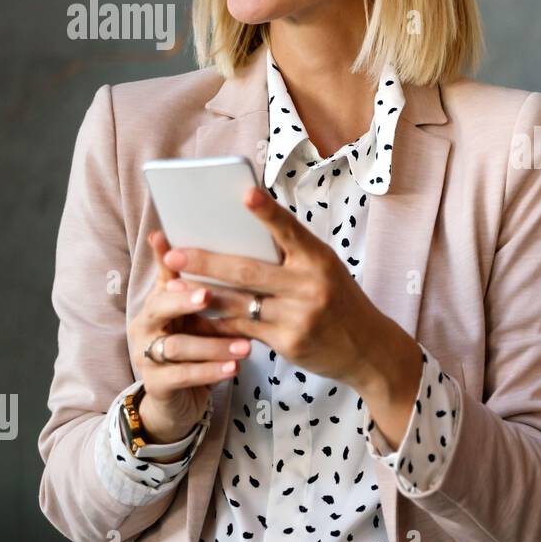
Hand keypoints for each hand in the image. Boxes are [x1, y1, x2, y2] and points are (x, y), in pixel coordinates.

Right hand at [128, 230, 250, 443]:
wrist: (177, 399)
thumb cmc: (194, 348)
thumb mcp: (198, 317)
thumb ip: (207, 287)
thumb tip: (225, 250)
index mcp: (157, 303)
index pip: (163, 277)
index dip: (167, 260)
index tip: (172, 241)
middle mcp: (145, 325)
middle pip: (159, 307)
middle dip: (184, 301)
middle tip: (209, 295)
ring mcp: (145, 355)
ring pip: (176, 345)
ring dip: (212, 344)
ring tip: (246, 346)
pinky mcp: (156, 384)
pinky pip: (182, 376)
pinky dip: (210, 371)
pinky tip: (234, 368)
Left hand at [161, 186, 415, 396]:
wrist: (369, 349)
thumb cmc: (339, 301)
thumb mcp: (325, 271)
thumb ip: (290, 257)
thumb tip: (238, 239)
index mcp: (320, 258)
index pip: (289, 229)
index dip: (267, 211)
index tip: (244, 192)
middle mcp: (311, 284)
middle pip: (249, 270)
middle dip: (207, 261)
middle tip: (173, 253)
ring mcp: (299, 316)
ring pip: (239, 302)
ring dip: (201, 294)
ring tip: (171, 287)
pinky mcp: (289, 342)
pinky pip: (243, 329)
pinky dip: (217, 322)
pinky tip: (195, 315)